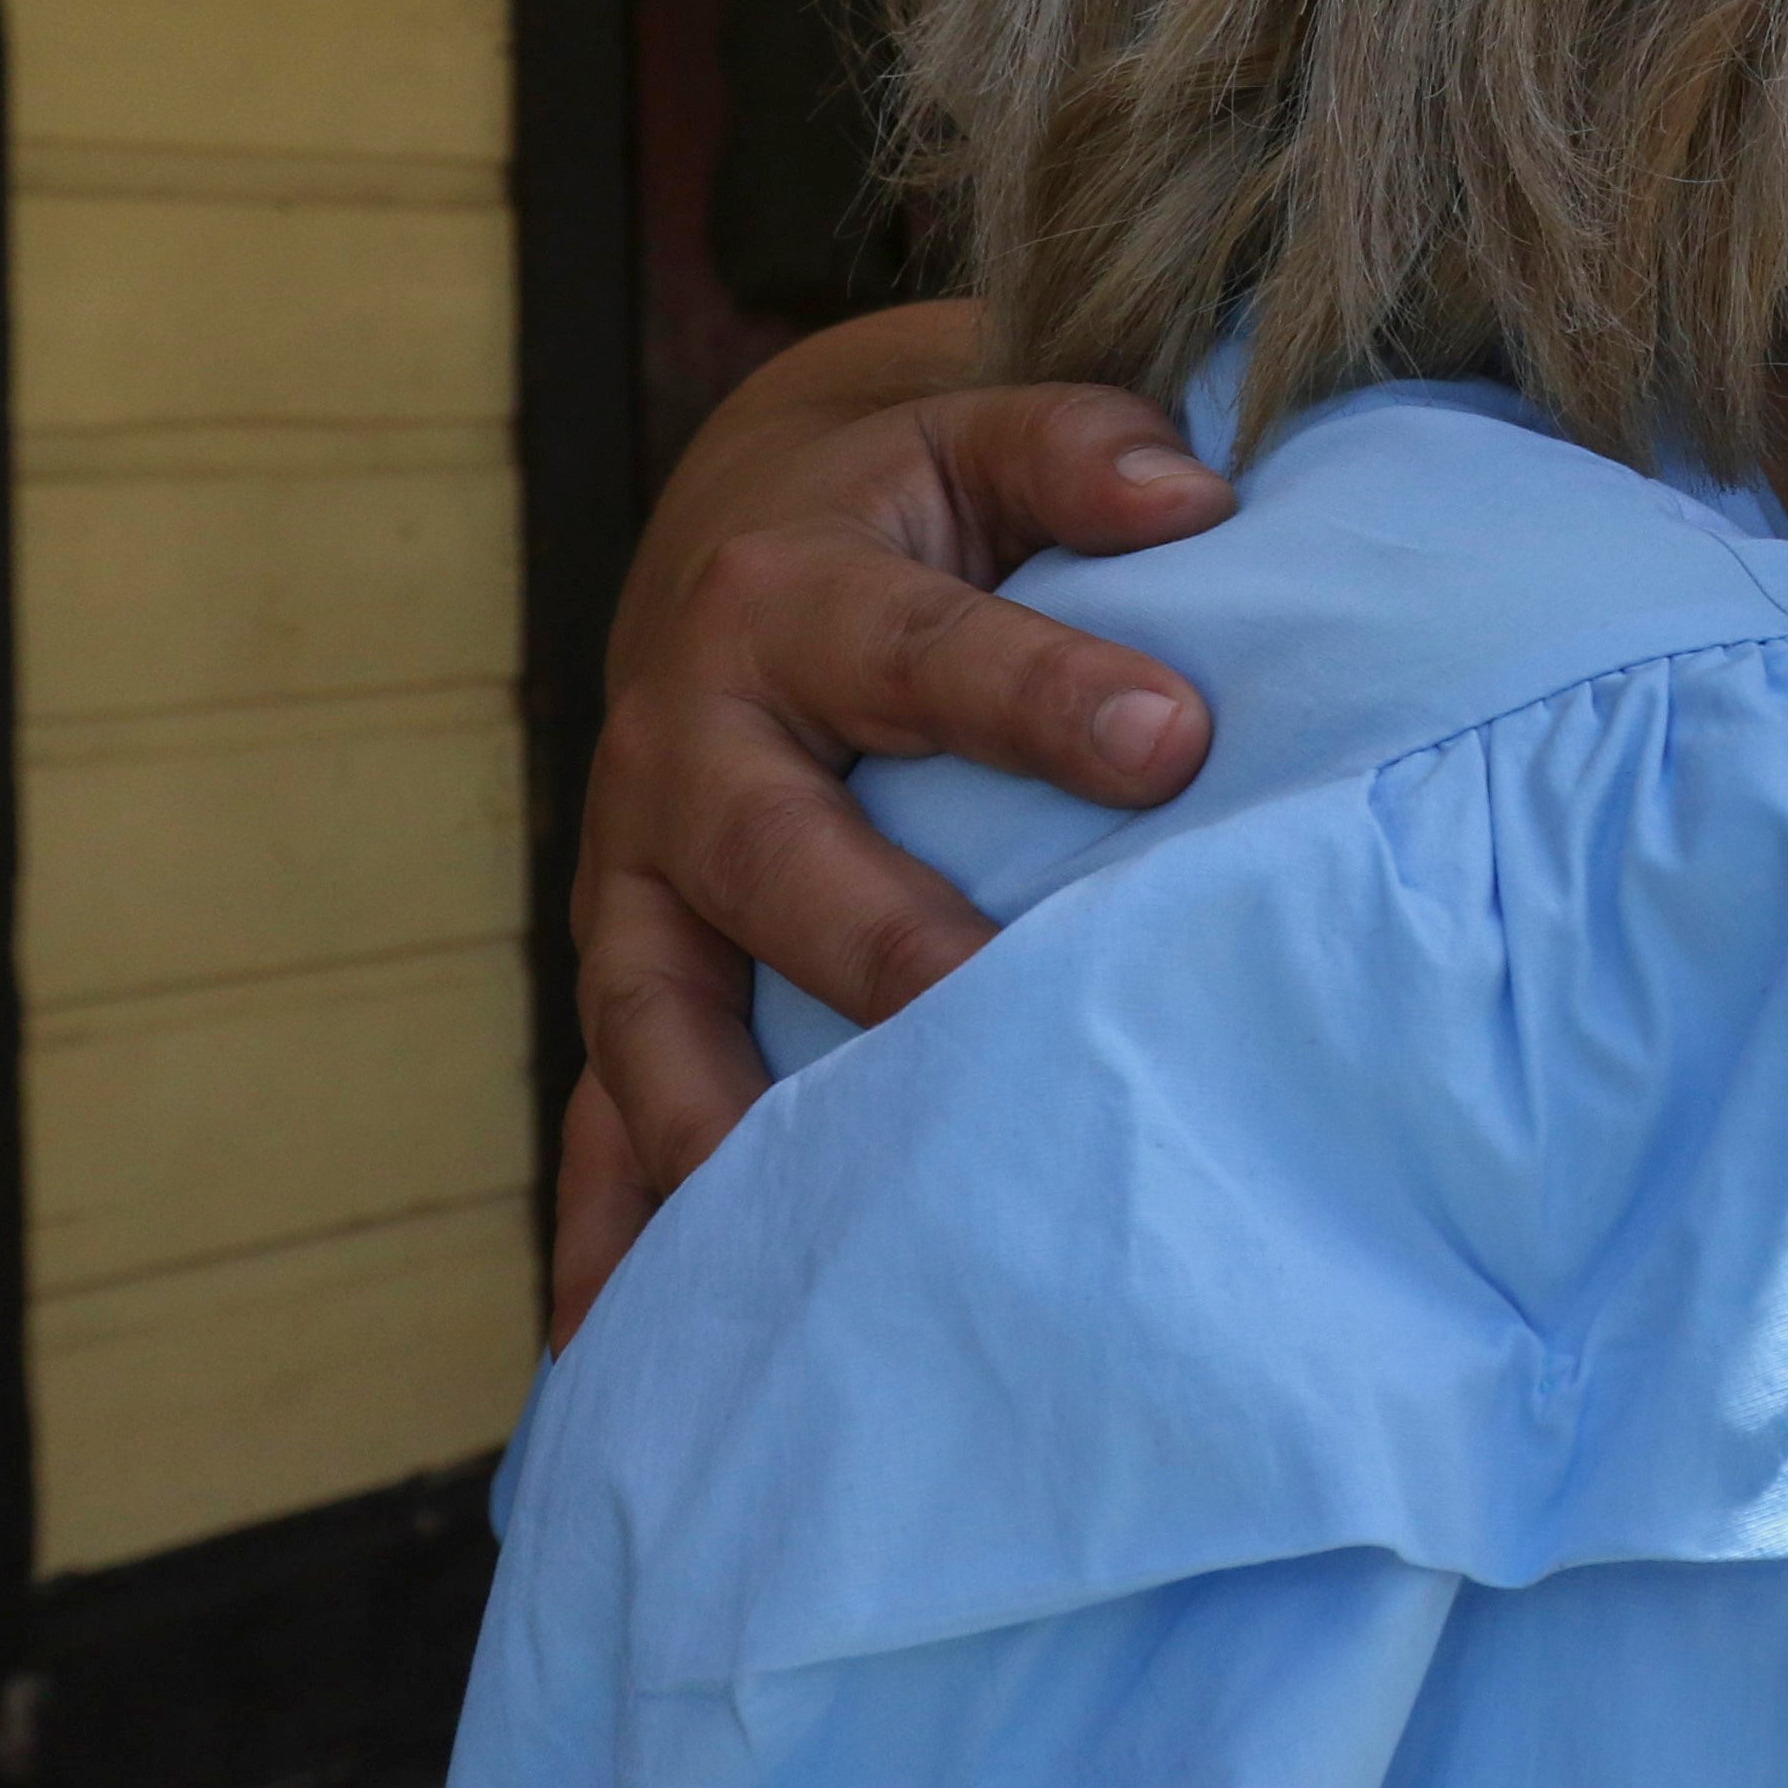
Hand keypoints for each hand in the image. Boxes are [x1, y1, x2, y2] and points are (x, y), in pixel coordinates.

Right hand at [554, 308, 1235, 1341]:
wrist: (746, 530)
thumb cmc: (918, 502)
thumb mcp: (987, 427)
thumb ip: (1083, 445)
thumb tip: (1190, 487)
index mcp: (794, 597)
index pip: (924, 648)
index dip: (1040, 691)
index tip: (1173, 738)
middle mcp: (689, 748)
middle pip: (774, 859)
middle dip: (880, 943)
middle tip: (993, 1013)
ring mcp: (639, 883)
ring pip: (653, 1018)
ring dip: (713, 1134)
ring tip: (796, 1251)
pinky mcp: (632, 979)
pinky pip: (597, 1121)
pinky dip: (602, 1236)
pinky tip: (617, 1359)